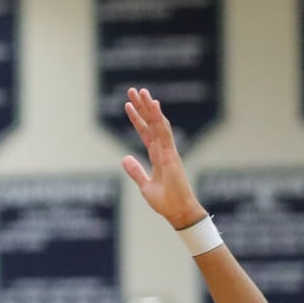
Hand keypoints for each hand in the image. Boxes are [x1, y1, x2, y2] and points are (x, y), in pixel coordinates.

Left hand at [119, 87, 204, 227]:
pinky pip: (164, 133)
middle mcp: (163, 150)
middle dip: (141, 107)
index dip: (136, 119)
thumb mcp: (145, 185)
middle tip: (132, 90)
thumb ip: (135, 171)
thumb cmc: (166, 202)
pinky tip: (154, 105)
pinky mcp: (171, 155)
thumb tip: (124, 158)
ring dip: (149, 107)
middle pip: (150, 123)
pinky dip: (159, 118)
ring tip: (140, 92)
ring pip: (158, 123)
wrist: (178, 212)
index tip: (127, 105)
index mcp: (157, 156)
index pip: (145, 132)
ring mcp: (168, 151)